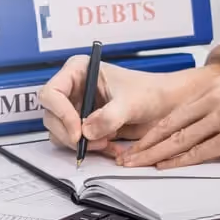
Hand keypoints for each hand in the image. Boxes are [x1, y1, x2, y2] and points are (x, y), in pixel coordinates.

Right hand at [39, 56, 219, 156]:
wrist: (167, 106)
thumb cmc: (151, 91)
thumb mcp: (130, 102)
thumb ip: (109, 116)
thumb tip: (87, 131)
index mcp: (79, 71)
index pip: (52, 92)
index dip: (60, 113)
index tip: (78, 130)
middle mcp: (74, 89)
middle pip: (51, 116)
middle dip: (70, 133)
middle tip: (90, 143)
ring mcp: (78, 108)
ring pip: (61, 132)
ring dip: (81, 143)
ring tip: (105, 143)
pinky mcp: (86, 125)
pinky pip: (77, 143)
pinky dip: (91, 149)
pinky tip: (111, 146)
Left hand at [119, 76, 219, 168]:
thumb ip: (217, 108)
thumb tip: (198, 129)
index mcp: (213, 88)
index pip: (174, 113)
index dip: (151, 130)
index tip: (135, 141)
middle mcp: (214, 99)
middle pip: (170, 125)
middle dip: (144, 144)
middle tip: (125, 156)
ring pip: (180, 139)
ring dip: (155, 154)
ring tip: (138, 165)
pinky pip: (201, 150)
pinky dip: (181, 160)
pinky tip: (167, 166)